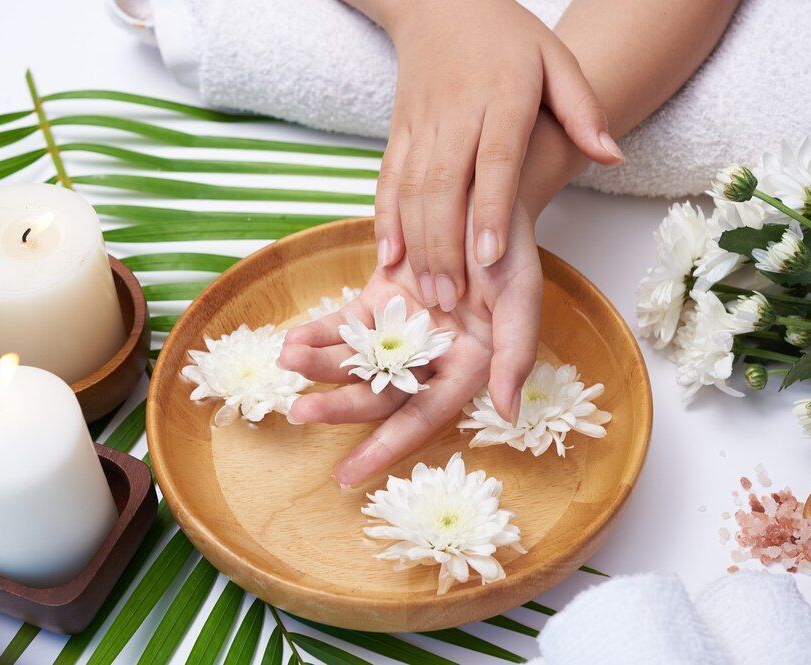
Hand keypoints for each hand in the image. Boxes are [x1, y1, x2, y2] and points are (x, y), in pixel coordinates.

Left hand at [280, 202, 542, 486]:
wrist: (481, 196)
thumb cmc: (508, 247)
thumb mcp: (522, 297)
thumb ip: (517, 356)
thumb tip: (510, 414)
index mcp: (466, 367)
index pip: (423, 417)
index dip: (387, 447)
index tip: (348, 476)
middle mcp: (429, 358)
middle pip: (379, 393)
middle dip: (338, 405)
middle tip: (300, 412)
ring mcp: (399, 330)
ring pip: (354, 360)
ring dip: (320, 365)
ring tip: (288, 361)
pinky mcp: (377, 301)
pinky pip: (343, 324)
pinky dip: (318, 333)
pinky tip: (291, 340)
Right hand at [370, 0, 621, 311]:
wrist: (442, 4)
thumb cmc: (507, 37)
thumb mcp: (557, 60)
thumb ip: (583, 109)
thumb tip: (611, 156)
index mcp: (502, 96)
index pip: (494, 160)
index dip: (489, 210)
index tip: (491, 258)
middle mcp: (456, 113)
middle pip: (444, 185)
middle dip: (445, 245)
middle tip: (452, 298)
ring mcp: (421, 123)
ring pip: (411, 190)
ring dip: (417, 243)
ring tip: (429, 291)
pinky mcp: (398, 132)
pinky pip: (387, 179)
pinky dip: (385, 219)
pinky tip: (390, 257)